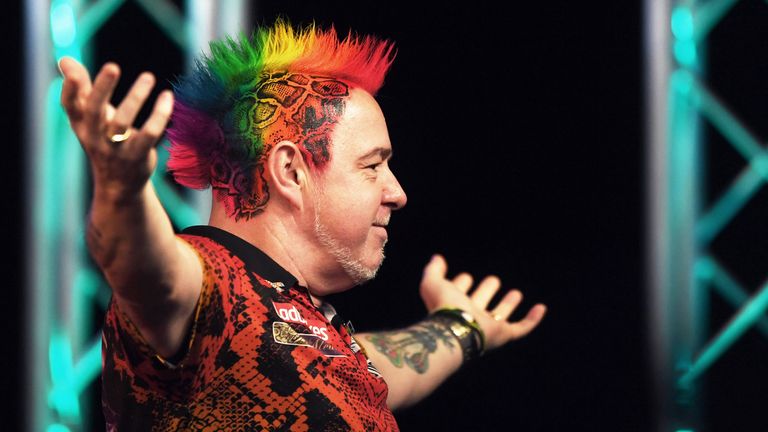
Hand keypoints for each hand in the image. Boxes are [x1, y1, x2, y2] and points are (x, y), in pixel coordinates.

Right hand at [59, 57, 173, 201]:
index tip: (74, 73)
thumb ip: (81, 88)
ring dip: (136, 97)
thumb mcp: (90, 116)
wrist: (118, 184)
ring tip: (148, 76)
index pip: (70, 106)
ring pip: (123, 122)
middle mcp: (95, 137)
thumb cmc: (103, 140)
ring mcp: (115, 148)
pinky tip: (167, 96)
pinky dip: (159, 114)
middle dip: (101, 89)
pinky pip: (149, 133)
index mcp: (81, 124)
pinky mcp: (137, 155)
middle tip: (112, 66)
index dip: (70, 90)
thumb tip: (65, 59)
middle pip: (94, 112)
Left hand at [419, 254, 546, 350]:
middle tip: (493, 280)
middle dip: (486, 292)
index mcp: (453, 306)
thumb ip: (433, 270)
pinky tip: (541, 308)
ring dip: (508, 305)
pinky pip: (521, 328)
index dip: (461, 285)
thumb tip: (437, 258)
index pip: (458, 294)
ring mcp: (488, 326)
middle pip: (480, 304)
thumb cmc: (442, 306)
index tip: (466, 277)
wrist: (455, 330)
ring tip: (515, 293)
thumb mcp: (432, 283)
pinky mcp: (503, 334)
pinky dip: (533, 320)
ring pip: (499, 315)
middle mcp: (471, 317)